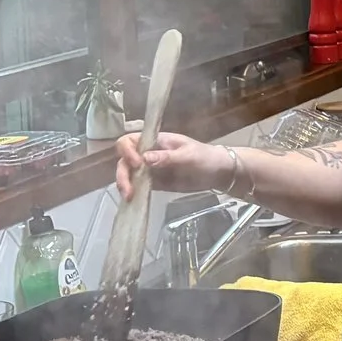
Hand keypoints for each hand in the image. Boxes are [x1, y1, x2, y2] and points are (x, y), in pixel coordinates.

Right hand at [113, 128, 232, 200]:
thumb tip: (144, 159)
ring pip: (128, 173)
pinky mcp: (154, 182)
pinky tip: (133, 200)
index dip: (127, 151)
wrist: (219, 172)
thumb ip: (167, 157)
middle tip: (128, 189)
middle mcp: (148, 153)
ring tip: (129, 197)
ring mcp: (150, 168)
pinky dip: (133, 191)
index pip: (130, 140)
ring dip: (125, 184)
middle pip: (125, 159)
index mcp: (156, 141)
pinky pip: (138, 185)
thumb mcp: (189, 156)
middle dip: (122, 173)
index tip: (137, 164)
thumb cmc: (205, 157)